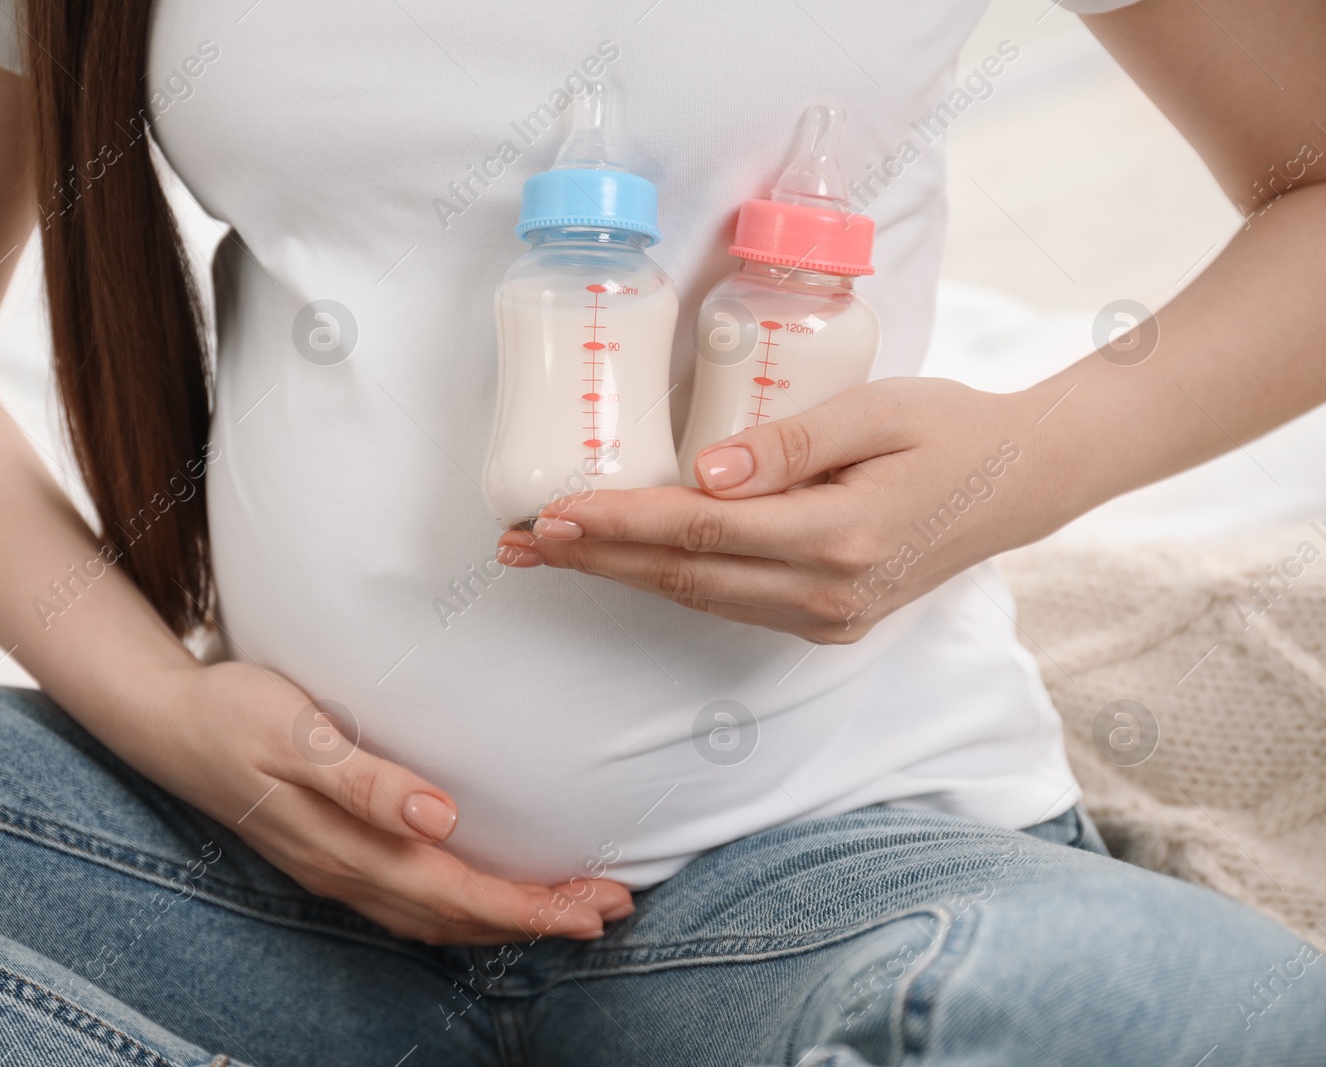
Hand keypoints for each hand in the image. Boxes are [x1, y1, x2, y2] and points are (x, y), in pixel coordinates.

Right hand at [138, 661, 632, 944]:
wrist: (167, 726)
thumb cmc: (237, 715)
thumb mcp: (297, 734)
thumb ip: (366, 780)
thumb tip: (440, 819)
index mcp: (347, 846)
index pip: (458, 892)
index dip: (529, 906)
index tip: (593, 907)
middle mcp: (347, 873)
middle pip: (459, 916)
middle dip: (539, 919)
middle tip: (612, 911)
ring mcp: (337, 873)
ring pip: (438, 919)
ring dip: (508, 920)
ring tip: (571, 911)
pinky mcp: (333, 860)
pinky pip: (413, 906)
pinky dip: (464, 911)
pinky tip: (487, 901)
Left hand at [497, 378, 1069, 642]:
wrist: (1019, 484)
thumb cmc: (948, 429)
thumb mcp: (876, 411)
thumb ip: (790, 443)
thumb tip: (704, 472)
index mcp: (840, 538)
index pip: (700, 533)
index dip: (618, 523)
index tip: (551, 513)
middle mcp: (828, 594)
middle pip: (682, 578)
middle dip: (594, 559)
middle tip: (517, 544)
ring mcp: (828, 618)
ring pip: (698, 600)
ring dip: (620, 576)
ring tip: (549, 554)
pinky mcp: (828, 622)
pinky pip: (729, 605)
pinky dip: (669, 584)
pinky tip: (624, 564)